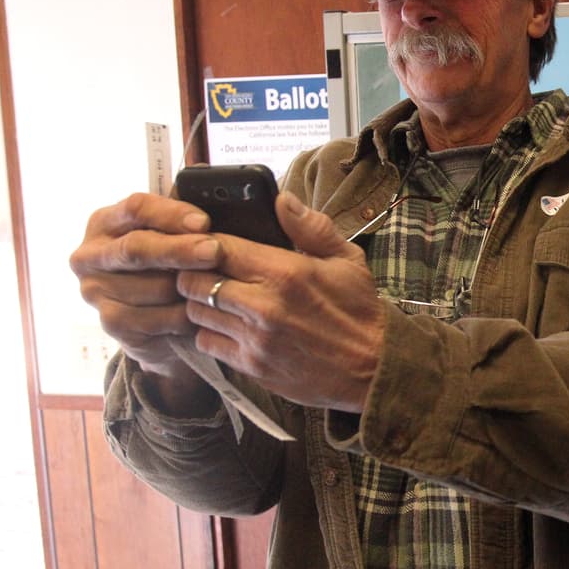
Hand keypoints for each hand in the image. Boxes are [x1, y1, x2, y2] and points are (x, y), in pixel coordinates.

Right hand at [70, 193, 220, 394]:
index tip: (204, 221)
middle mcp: (91, 255)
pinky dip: (183, 315)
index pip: (136, 208)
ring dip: (187, 287)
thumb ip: (183, 208)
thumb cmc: (168, 264)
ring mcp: (96, 291)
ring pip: (150, 286)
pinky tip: (201, 311)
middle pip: (137, 247)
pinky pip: (155, 319)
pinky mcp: (111, 323)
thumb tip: (203, 174)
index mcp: (105, 222)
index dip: (171, 214)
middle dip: (180, 249)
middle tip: (214, 251)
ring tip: (216, 286)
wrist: (155, 319)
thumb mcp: (172, 233)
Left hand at [176, 191, 385, 412]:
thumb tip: (282, 199)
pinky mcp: (251, 366)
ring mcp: (255, 338)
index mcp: (286, 272)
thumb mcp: (347, 260)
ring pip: (194, 311)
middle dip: (195, 271)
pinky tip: (227, 326)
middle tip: (208, 270)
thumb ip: (311, 228)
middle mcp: (265, 305)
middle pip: (194, 279)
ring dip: (200, 302)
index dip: (206, 242)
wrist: (373, 369)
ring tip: (217, 297)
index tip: (210, 242)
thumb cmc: (360, 312)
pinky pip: (205, 343)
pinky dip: (209, 333)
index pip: (219, 247)